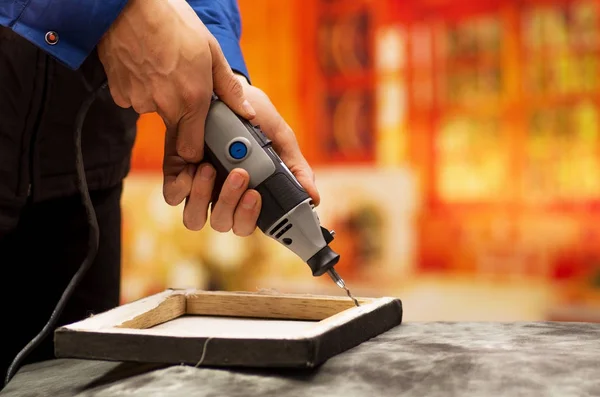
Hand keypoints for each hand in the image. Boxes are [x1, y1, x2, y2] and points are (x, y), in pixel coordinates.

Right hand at [96, 0, 254, 204]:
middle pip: (175, 132)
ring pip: (155, 112)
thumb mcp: (211, 51)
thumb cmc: (172, 22)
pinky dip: (141, 88)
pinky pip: (135, 100)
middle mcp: (165, 106)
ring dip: (160, 98)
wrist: (126, 5)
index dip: (196, 151)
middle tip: (183, 88)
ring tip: (164, 68)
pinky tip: (146, 66)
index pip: (192, 151)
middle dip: (182, 119)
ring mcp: (140, 102)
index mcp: (192, 100)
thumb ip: (229, 88)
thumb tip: (247, 112)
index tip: (201, 142)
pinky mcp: (120, 95)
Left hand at [182, 75, 319, 235]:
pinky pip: (173, 196)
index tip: (257, 197)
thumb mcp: (280, 138)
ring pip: (196, 218)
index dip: (252, 220)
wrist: (225, 90)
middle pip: (225, 224)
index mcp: (249, 194)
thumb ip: (295, 168)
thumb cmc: (256, 116)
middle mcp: (224, 196)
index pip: (250, 224)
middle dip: (231, 203)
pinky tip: (194, 165)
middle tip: (239, 174)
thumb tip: (315, 199)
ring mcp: (199, 187)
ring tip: (211, 167)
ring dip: (204, 197)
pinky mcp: (177, 172)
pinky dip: (183, 187)